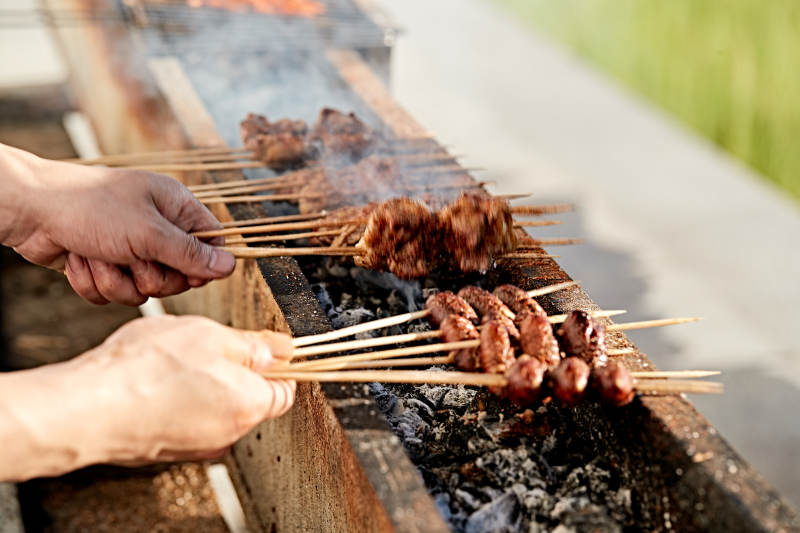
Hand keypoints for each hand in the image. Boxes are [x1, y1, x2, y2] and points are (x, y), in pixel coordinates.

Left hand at [0, 144, 234, 304]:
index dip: (202, 266)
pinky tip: (80, 261)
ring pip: (144, 290)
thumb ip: (191, 254)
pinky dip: (95, 283)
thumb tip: (231, 266)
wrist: (30, 212)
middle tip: (133, 261)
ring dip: (117, 281)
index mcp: (175, 207)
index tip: (186, 274)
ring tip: (98, 256)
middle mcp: (156, 227)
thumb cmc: (90, 208)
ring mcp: (129, 248)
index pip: (211, 243)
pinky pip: (115, 293)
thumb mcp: (148, 232)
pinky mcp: (105, 265)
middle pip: (178, 275)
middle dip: (151, 276)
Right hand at [0, 316, 294, 480]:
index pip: (285, 389)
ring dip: (202, 381)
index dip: (276, 364)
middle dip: (233, 368)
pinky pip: (185, 417)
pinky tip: (154, 379)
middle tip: (204, 344)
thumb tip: (285, 349)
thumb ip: (255, 345)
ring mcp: (196, 445)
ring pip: (214, 405)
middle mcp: (228, 434)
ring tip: (171, 359)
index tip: (261, 347)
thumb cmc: (148, 369)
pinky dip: (177, 398)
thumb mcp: (213, 336)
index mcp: (250, 405)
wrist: (87, 408)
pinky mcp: (166, 449)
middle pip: (248, 396)